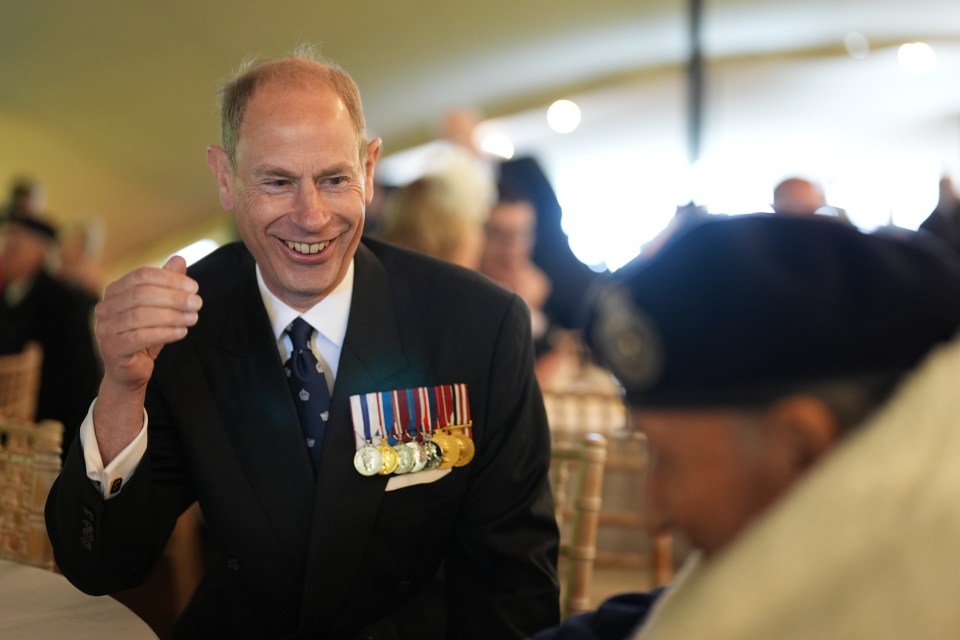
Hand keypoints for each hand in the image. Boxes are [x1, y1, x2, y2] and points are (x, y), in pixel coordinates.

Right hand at [92, 255, 200, 461]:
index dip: (170, 279)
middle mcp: (105, 307)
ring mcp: (105, 328)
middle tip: (198, 303)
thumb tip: (179, 259)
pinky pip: (140, 336)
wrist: (130, 371)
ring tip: (193, 318)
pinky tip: (182, 333)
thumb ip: (167, 284)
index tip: (194, 288)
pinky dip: (165, 333)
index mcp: (114, 291)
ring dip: (172, 315)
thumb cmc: (145, 336)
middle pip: (141, 294)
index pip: (142, 275)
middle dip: (174, 297)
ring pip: (141, 315)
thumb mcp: (159, 308)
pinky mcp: (112, 348)